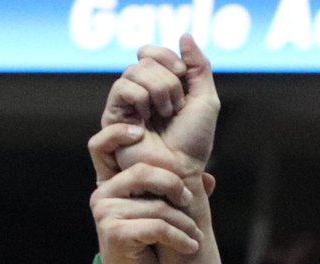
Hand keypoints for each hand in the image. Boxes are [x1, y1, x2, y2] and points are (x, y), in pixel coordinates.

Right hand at [87, 124, 200, 263]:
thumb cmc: (149, 248)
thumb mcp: (160, 215)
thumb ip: (178, 195)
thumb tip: (210, 179)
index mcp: (110, 184)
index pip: (101, 146)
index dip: (117, 134)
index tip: (140, 132)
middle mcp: (103, 196)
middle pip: (142, 172)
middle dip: (174, 185)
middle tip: (190, 201)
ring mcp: (106, 215)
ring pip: (157, 206)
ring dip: (184, 223)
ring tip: (196, 236)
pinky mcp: (116, 234)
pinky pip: (157, 227)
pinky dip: (180, 238)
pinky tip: (190, 246)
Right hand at [102, 34, 218, 179]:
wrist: (181, 171)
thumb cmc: (194, 144)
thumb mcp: (206, 101)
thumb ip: (199, 67)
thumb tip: (184, 36)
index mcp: (159, 87)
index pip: (152, 52)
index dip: (167, 56)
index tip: (183, 74)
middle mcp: (140, 93)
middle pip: (144, 59)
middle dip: (167, 81)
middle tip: (175, 108)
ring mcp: (126, 105)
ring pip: (133, 72)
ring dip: (157, 91)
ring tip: (164, 115)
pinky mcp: (113, 118)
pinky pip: (122, 89)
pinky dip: (141, 99)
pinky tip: (147, 121)